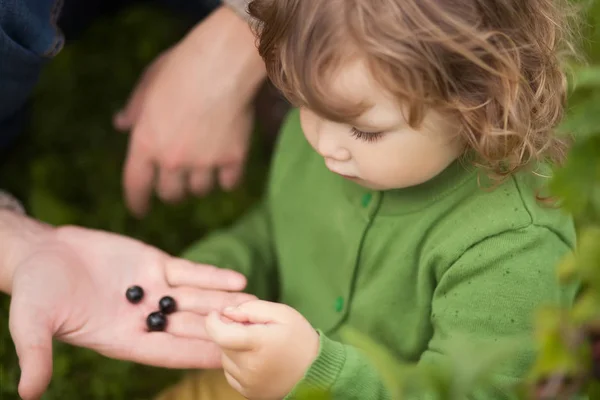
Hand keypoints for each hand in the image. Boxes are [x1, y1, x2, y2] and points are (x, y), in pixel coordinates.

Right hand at [6, 218, 254, 399]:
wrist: (41, 253)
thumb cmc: (34, 291)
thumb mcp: (32, 322)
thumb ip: (36, 354)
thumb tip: (28, 393)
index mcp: (121, 339)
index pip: (166, 353)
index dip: (195, 356)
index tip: (227, 361)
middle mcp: (144, 318)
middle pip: (190, 328)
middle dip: (221, 330)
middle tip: (255, 334)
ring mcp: (153, 291)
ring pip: (196, 300)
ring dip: (226, 304)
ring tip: (257, 307)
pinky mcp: (155, 264)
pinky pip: (189, 273)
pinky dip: (212, 276)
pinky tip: (238, 281)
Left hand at [115, 6, 266, 217]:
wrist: (223, 63)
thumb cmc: (181, 66)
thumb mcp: (148, 83)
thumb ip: (134, 109)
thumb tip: (121, 125)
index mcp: (146, 142)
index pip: (135, 185)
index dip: (137, 202)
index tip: (140, 211)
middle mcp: (172, 159)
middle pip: (171, 194)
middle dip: (173, 192)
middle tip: (178, 184)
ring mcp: (204, 162)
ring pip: (201, 191)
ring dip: (200, 184)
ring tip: (205, 170)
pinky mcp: (233, 158)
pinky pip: (229, 183)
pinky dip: (228, 179)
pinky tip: (228, 169)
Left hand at [205, 300, 319, 399]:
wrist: (316, 372)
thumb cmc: (299, 339)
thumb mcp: (282, 313)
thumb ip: (252, 308)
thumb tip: (227, 312)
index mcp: (258, 343)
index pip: (220, 334)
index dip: (213, 322)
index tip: (217, 313)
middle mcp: (250, 366)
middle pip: (223, 344)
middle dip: (230, 332)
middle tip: (252, 328)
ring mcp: (248, 382)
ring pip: (225, 359)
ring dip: (234, 348)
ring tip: (257, 345)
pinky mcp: (248, 393)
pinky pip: (231, 373)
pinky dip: (237, 363)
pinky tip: (256, 358)